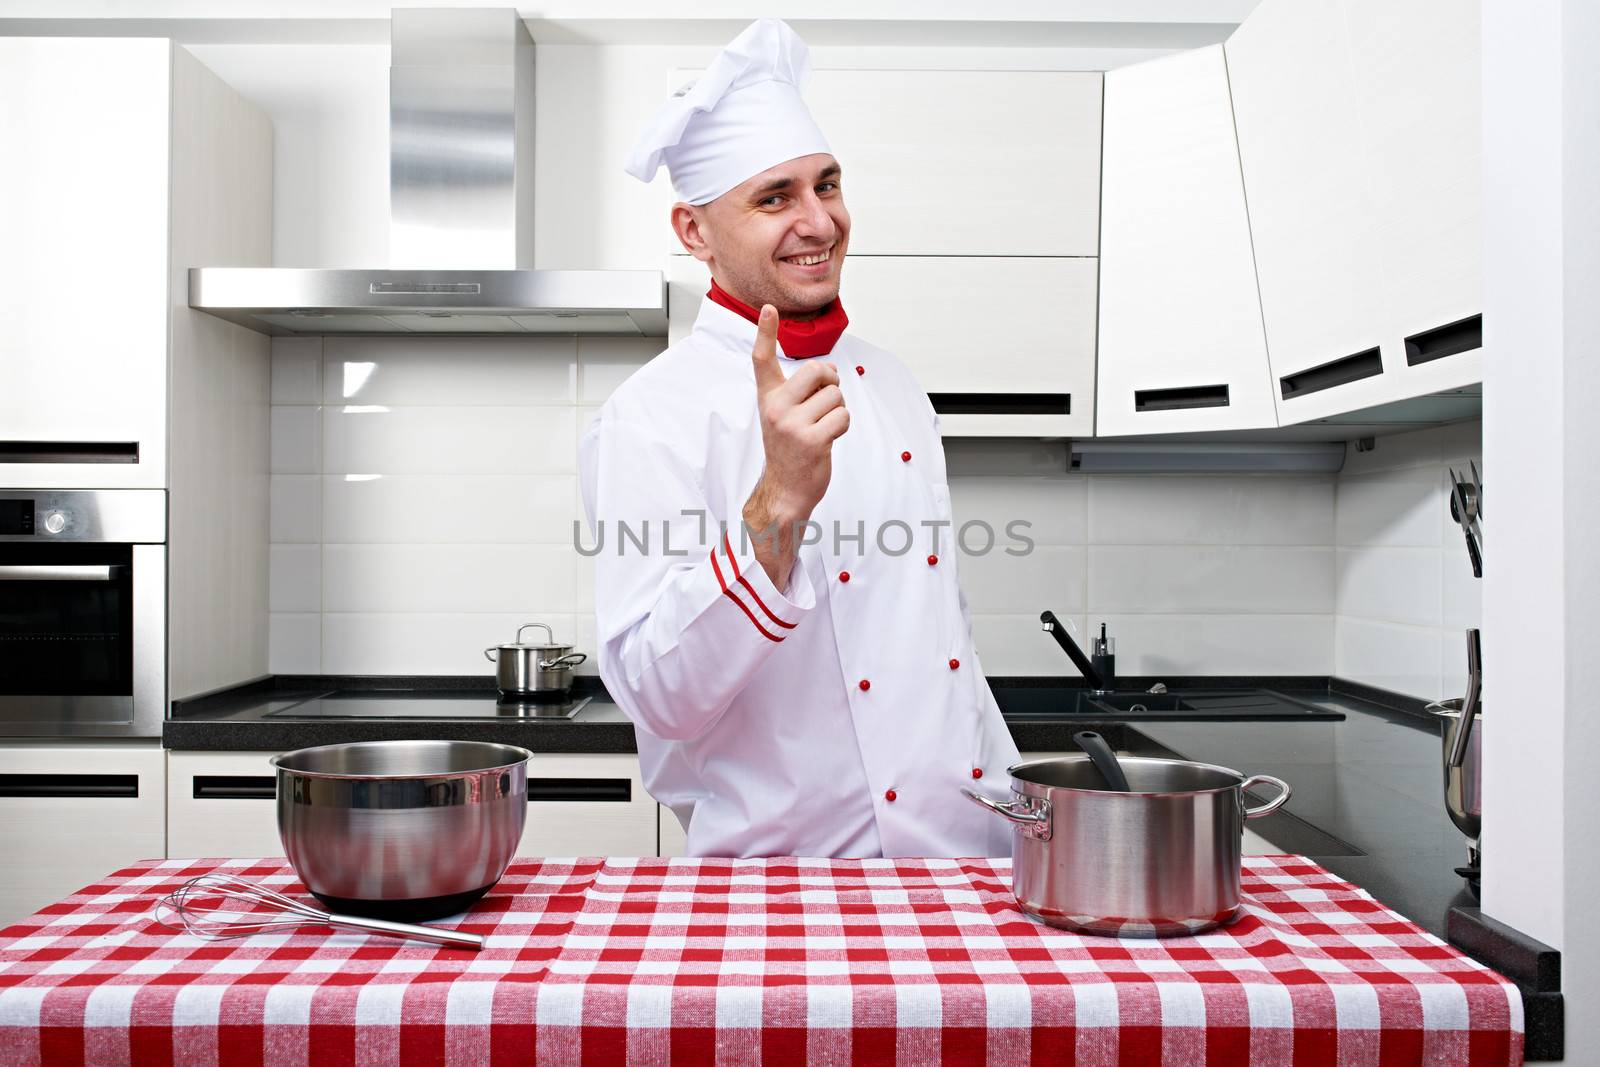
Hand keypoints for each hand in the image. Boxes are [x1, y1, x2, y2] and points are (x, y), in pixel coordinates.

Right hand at [742, 304, 848, 587]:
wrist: (785, 489)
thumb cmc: (790, 448)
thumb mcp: (784, 415)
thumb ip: (801, 390)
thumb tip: (828, 370)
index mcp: (768, 398)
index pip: (763, 359)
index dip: (765, 332)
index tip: (769, 308)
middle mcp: (776, 408)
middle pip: (817, 370)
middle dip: (831, 382)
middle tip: (824, 401)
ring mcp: (792, 425)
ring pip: (835, 395)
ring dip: (837, 410)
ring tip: (821, 428)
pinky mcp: (811, 441)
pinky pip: (843, 416)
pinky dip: (842, 426)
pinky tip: (827, 439)